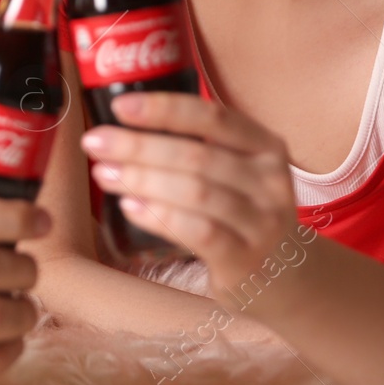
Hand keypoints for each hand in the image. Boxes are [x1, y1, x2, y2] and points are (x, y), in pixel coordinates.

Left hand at [81, 92, 305, 300]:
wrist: (288, 277)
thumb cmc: (243, 214)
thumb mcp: (238, 173)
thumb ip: (197, 148)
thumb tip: (122, 129)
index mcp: (265, 146)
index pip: (213, 117)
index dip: (164, 109)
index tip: (119, 107)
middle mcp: (270, 179)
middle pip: (197, 154)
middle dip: (138, 146)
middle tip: (95, 143)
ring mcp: (263, 221)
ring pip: (195, 192)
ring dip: (142, 180)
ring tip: (104, 174)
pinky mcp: (247, 258)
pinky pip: (198, 232)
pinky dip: (159, 216)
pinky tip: (129, 207)